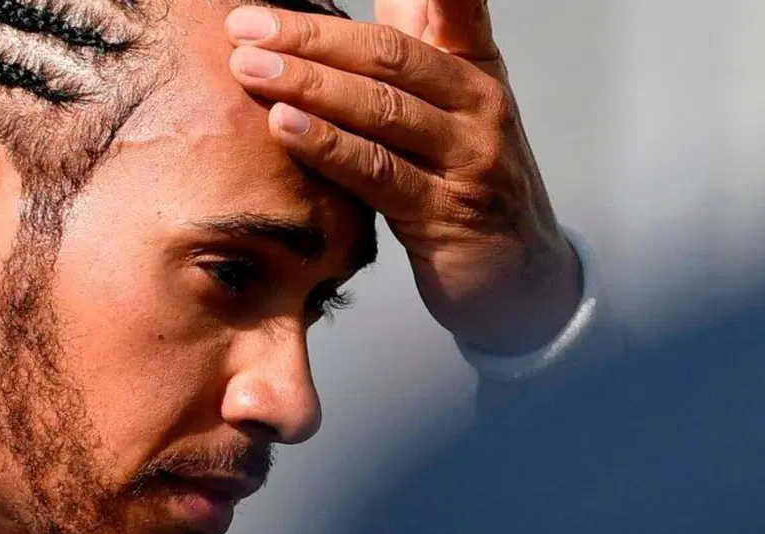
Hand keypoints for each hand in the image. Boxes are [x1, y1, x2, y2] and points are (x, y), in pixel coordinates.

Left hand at [225, 0, 580, 353]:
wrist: (519, 276)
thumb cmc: (466, 178)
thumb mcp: (450, 106)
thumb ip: (416, 47)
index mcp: (475, 66)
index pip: (454, 5)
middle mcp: (479, 105)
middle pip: (388, 56)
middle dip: (311, 36)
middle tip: (244, 25)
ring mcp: (468, 159)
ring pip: (380, 109)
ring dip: (307, 85)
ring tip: (248, 69)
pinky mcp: (446, 214)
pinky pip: (377, 172)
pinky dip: (327, 146)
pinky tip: (281, 125)